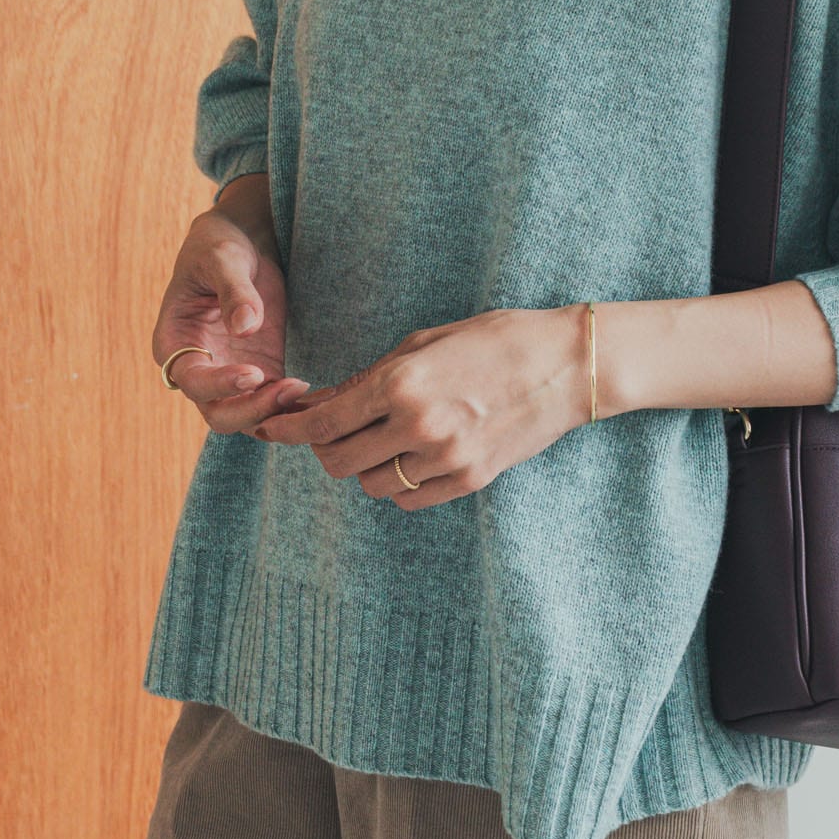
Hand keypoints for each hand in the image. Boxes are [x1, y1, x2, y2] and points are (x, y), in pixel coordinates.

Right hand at [153, 209, 309, 432]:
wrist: (242, 243)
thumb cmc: (220, 246)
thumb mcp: (223, 259)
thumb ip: (234, 291)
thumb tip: (245, 327)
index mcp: (174, 344)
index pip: (193, 382)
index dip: (220, 385)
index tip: (253, 373)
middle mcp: (200, 370)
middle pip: (219, 414)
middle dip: (253, 410)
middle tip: (289, 388)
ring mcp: (231, 377)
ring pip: (249, 418)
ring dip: (277, 414)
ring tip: (307, 390)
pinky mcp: (263, 373)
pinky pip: (276, 404)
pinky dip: (295, 407)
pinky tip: (320, 396)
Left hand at [252, 304, 590, 510]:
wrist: (567, 365)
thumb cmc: (496, 339)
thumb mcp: (425, 343)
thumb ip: (371, 377)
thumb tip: (322, 402)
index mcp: (402, 383)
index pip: (323, 422)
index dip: (288, 429)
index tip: (271, 428)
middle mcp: (418, 425)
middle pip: (340, 462)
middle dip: (324, 450)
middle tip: (329, 433)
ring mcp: (446, 458)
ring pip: (374, 485)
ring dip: (365, 467)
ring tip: (379, 441)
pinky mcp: (469, 480)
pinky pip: (410, 500)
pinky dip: (399, 484)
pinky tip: (409, 458)